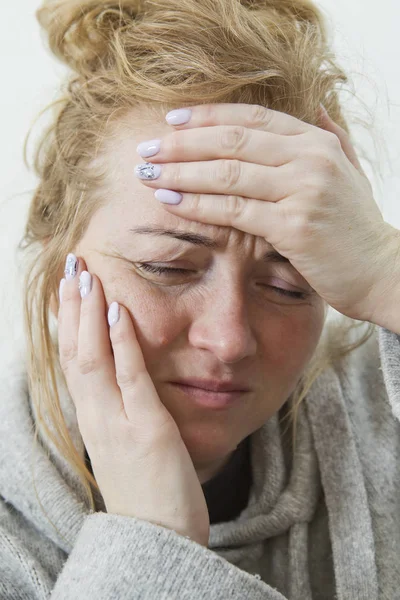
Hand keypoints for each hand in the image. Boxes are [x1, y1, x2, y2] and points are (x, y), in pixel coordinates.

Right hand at [58, 255, 209, 546]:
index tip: (69, 288)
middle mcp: (96, 416)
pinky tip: (118, 310)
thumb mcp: (126, 444)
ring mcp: (118, 422)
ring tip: (86, 275)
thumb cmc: (148, 491)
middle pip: (74, 351)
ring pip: (92, 358)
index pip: (72, 360)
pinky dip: (121, 341)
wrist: (159, 541)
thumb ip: (121, 410)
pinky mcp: (147, 429)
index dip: (68, 322)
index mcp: (94, 418)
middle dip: (72, 306)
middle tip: (71, 265)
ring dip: (88, 313)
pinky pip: (129, 376)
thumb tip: (123, 379)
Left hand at [135, 103, 397, 322]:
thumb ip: (331, 138)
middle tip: (147, 147)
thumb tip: (317, 107)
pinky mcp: (293, 226)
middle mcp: (309, 158)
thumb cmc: (357, 227)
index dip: (208, 116)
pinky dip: (197, 205)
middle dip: (183, 143)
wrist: (382, 270)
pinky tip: (170, 202)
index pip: (251, 117)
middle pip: (231, 140)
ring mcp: (302, 190)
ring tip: (148, 173)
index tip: (172, 119)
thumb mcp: (349, 173)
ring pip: (227, 173)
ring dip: (181, 172)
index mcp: (316, 142)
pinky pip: (233, 210)